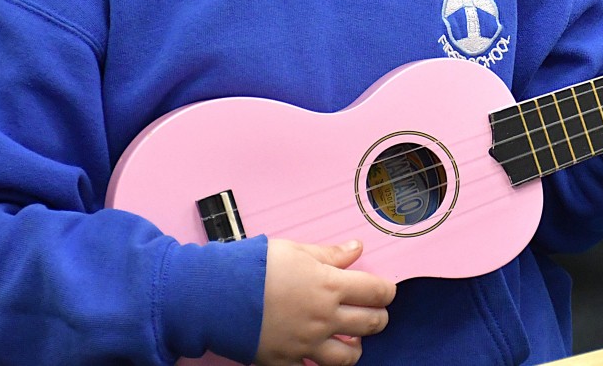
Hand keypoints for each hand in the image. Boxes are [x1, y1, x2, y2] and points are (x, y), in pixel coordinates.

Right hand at [254, 239, 395, 365]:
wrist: (215, 295)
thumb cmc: (254, 268)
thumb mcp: (295, 251)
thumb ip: (330, 254)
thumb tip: (357, 248)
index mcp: (330, 286)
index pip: (378, 292)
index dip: (387, 292)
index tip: (384, 291)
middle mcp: (324, 317)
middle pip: (372, 324)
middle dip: (378, 318)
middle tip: (372, 313)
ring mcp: (306, 343)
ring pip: (349, 357)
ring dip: (355, 347)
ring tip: (351, 339)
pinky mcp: (285, 362)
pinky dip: (319, 365)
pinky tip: (319, 355)